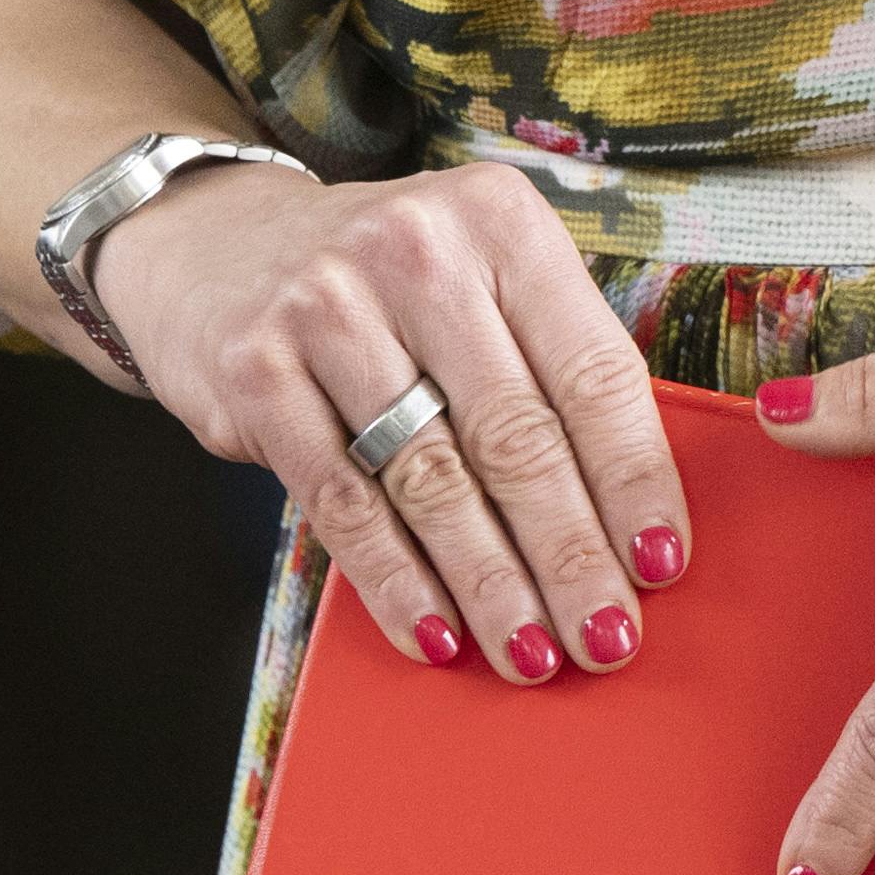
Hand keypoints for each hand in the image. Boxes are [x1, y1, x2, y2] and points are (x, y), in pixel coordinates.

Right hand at [106, 155, 691, 693]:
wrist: (212, 246)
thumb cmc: (385, 286)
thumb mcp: (478, 280)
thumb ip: (549, 366)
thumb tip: (634, 520)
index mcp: (499, 220)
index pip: (592, 369)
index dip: (634, 479)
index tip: (661, 562)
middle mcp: (416, 249)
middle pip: (517, 434)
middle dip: (570, 554)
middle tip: (606, 636)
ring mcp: (327, 305)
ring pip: (433, 479)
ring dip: (492, 584)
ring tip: (533, 654)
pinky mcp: (257, 368)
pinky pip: (343, 502)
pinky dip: (396, 580)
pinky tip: (435, 633)